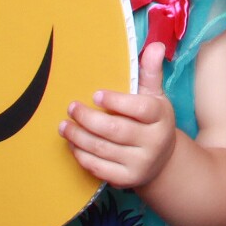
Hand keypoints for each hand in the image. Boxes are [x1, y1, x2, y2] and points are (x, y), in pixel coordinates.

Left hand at [61, 42, 178, 188]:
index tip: (95, 94)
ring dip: (78, 137)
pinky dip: (81, 155)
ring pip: (102, 149)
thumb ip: (150, 72)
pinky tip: (73, 144)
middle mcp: (154, 141)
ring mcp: (141, 163)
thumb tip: (155, 45)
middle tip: (71, 108)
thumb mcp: (155, 96)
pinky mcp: (127, 179)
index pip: (140, 108)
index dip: (116, 102)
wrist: (162, 160)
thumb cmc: (152, 121)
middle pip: (116, 130)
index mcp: (161, 117)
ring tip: (63, 126)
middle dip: (88, 119)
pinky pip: (98, 168)